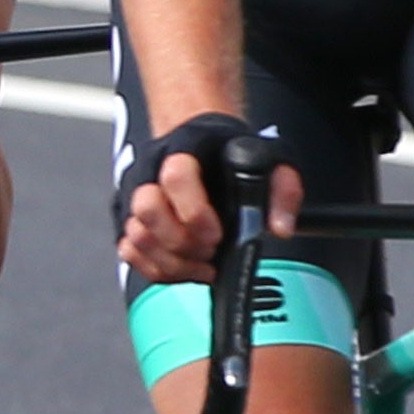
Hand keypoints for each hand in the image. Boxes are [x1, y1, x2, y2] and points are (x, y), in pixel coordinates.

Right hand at [113, 110, 294, 288]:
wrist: (204, 144)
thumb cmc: (232, 153)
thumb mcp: (271, 159)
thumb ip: (283, 190)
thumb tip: (280, 229)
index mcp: (185, 149)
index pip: (175, 176)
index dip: (194, 212)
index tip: (217, 235)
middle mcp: (152, 171)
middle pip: (146, 209)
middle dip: (180, 243)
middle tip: (210, 251)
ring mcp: (137, 197)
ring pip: (136, 236)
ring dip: (171, 262)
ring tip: (203, 266)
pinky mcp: (133, 220)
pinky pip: (130, 251)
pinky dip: (156, 268)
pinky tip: (186, 269)